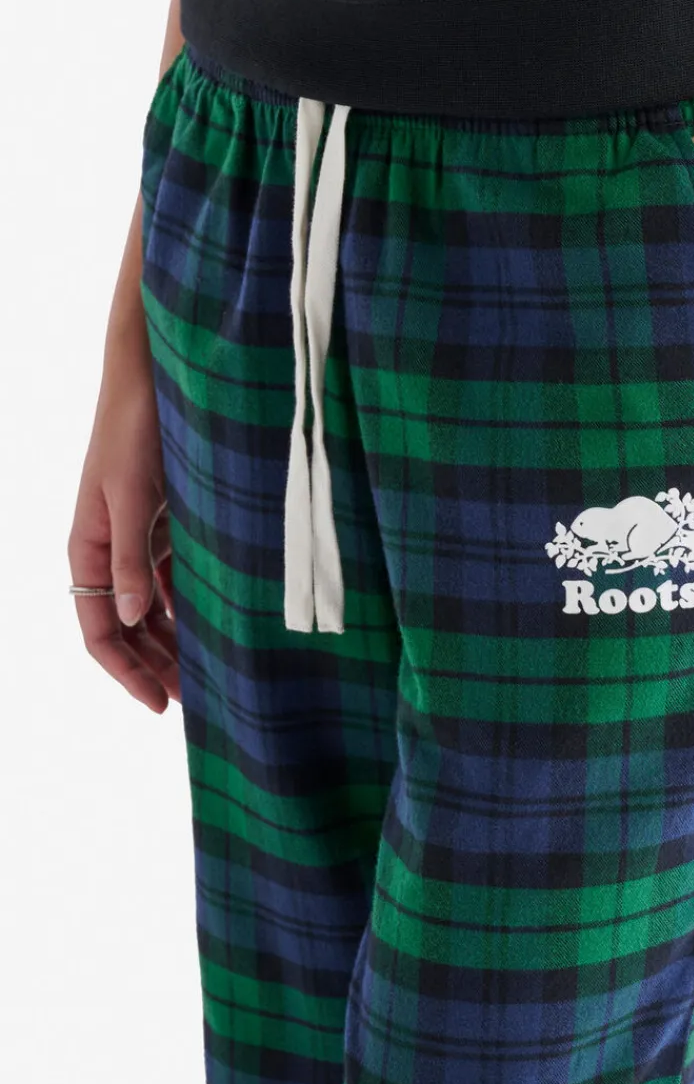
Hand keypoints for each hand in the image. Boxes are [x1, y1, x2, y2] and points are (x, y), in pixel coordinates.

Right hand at [68, 310, 179, 713]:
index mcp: (88, 550)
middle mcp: (109, 553)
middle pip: (128, 628)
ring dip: (175, 643)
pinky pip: (173, 581)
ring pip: (152, 609)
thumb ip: (132, 559)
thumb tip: (136, 620)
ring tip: (208, 676)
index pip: (99, 630)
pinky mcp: (165, 527)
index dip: (126, 671)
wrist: (153, 379)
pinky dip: (189, 608)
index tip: (160, 704)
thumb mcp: (132, 498)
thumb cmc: (135, 431)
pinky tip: (215, 629)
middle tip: (193, 702)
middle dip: (154, 666)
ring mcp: (138, 541)